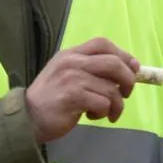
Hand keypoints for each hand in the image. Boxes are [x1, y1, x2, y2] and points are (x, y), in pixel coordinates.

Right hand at [26, 36, 140, 142]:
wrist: (28, 118)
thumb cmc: (53, 99)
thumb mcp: (68, 76)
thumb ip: (92, 71)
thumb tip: (128, 72)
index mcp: (71, 54)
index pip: (103, 44)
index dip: (123, 55)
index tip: (134, 69)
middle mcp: (71, 62)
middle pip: (113, 63)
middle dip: (128, 79)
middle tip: (126, 93)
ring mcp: (72, 78)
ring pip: (111, 88)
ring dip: (116, 104)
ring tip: (107, 113)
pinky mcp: (73, 97)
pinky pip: (103, 103)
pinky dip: (105, 113)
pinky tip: (93, 116)